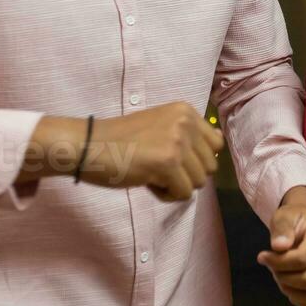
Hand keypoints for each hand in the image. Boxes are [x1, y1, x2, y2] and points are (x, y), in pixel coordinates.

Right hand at [78, 101, 223, 199]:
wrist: (86, 146)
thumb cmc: (120, 141)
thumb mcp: (160, 126)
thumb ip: (187, 134)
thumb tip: (219, 144)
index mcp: (185, 110)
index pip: (216, 144)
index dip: (196, 159)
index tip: (172, 160)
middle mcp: (185, 122)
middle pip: (209, 166)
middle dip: (186, 175)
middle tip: (157, 168)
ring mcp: (177, 141)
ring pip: (198, 182)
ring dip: (175, 186)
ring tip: (150, 174)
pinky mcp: (167, 162)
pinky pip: (183, 193)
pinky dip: (165, 195)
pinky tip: (146, 181)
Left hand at [257, 188, 305, 305]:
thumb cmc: (295, 221)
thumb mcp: (284, 217)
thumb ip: (281, 229)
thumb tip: (279, 246)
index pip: (302, 259)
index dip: (278, 262)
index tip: (262, 256)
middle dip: (283, 278)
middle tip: (272, 269)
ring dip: (290, 291)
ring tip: (281, 278)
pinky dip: (298, 301)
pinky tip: (290, 287)